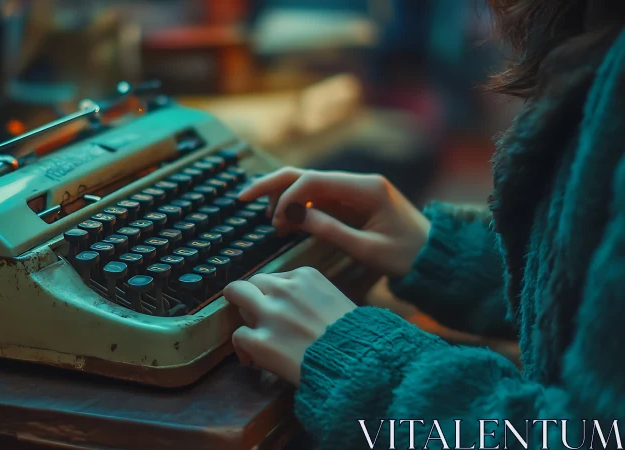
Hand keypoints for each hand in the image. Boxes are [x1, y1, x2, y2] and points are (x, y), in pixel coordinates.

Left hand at [223, 267, 356, 385]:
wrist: (356, 364)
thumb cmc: (354, 337)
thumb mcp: (334, 300)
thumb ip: (309, 295)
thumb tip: (294, 306)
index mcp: (304, 276)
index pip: (276, 277)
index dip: (274, 293)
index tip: (277, 307)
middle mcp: (284, 289)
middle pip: (252, 281)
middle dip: (252, 295)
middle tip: (254, 312)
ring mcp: (270, 314)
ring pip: (237, 296)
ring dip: (243, 313)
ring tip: (252, 331)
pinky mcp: (260, 341)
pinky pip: (238, 335)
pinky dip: (243, 347)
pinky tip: (251, 358)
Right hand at [239, 168, 429, 277]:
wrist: (436, 259)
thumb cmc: (408, 257)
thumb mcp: (368, 249)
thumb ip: (330, 231)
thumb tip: (293, 217)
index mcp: (365, 188)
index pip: (313, 181)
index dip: (287, 197)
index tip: (274, 221)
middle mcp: (358, 183)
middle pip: (306, 175)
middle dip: (273, 185)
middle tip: (243, 197)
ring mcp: (355, 191)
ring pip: (309, 185)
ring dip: (283, 197)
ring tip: (267, 219)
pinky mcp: (353, 202)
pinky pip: (318, 198)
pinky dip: (297, 206)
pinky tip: (283, 218)